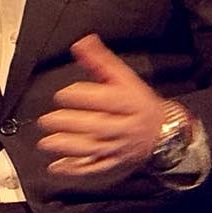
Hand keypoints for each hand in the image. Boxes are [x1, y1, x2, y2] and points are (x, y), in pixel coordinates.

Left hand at [36, 35, 165, 177]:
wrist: (165, 131)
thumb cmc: (139, 102)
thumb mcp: (124, 78)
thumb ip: (99, 61)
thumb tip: (81, 43)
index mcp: (128, 103)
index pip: (104, 99)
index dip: (79, 96)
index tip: (63, 95)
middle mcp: (124, 126)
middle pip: (95, 126)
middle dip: (68, 123)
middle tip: (48, 120)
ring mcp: (118, 147)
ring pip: (93, 149)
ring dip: (67, 147)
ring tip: (47, 143)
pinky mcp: (114, 162)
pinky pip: (94, 168)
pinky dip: (74, 169)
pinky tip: (56, 167)